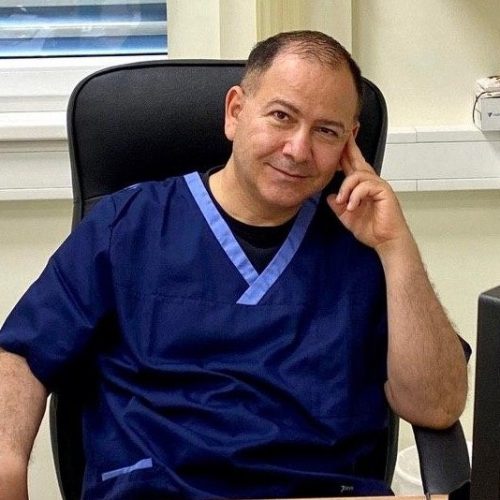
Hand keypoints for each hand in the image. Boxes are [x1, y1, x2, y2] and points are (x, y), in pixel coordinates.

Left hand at [326, 134, 409, 253]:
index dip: (346, 154)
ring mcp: (379, 186)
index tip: (339, 142)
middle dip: (349, 149)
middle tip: (343, 137)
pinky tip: (351, 206)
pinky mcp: (384, 192)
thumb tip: (329, 197)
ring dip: (346, 188)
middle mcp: (371, 183)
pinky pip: (366, 186)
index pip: (352, 166)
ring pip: (358, 175)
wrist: (386, 241)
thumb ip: (338, 207)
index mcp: (362, 187)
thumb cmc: (372, 230)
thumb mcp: (347, 217)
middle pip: (358, 161)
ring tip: (342, 202)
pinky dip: (355, 196)